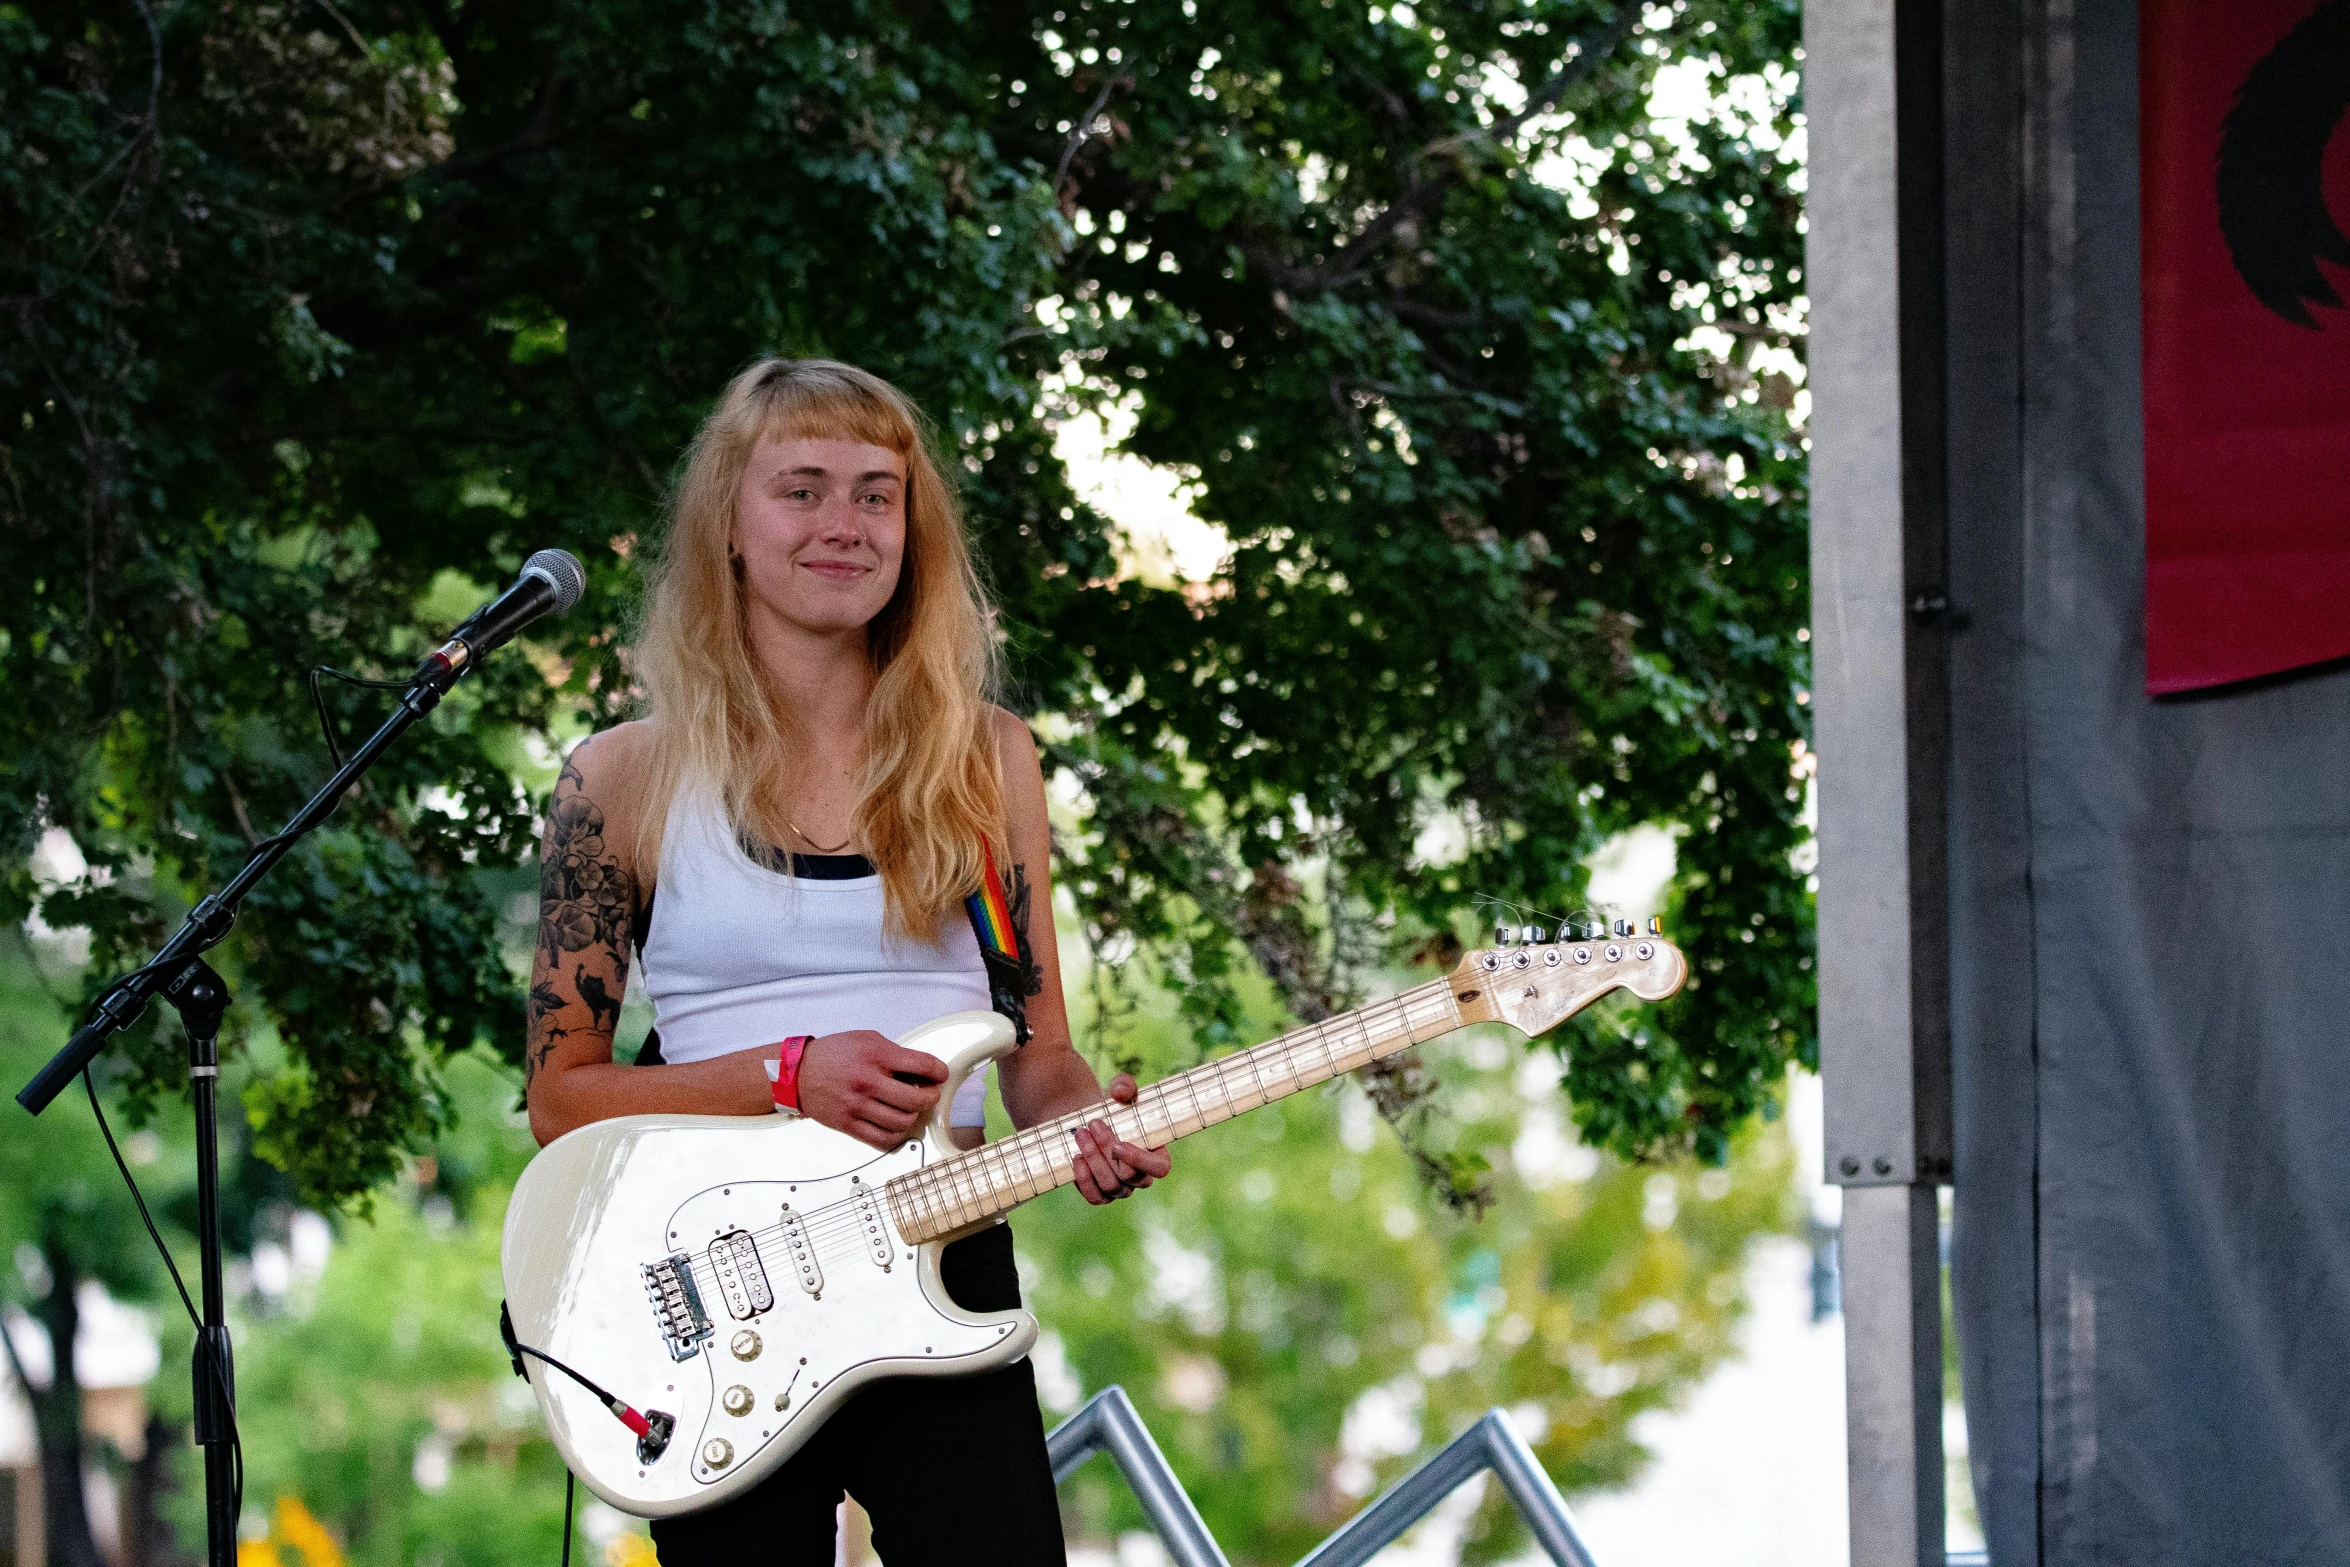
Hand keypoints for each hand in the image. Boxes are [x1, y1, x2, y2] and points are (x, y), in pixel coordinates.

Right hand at [793, 1030, 947, 1148]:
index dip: (939, 1072)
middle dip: (930, 1096)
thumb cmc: (833, 1054)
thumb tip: (921, 1069)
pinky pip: (883, 1139)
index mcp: (876, 1055)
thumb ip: (894, 1053)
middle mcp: (868, 1081)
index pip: (923, 1065)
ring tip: (908, 1108)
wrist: (796, 1073)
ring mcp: (858, 1106)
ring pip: (902, 1122)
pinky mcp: (848, 1124)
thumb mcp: (867, 1039)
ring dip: (912, 1116)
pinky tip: (895, 1124)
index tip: (940, 1074)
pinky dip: (895, 1135)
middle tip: (928, 1093)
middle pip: (917, 1099)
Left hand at [1071, 1073, 1171, 1204]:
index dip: (1140, 1161)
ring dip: (1093, 1160)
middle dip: (1107, 1150)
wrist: (1090, 1122)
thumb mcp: (1121, 1091)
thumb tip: (1120, 1092)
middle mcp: (1141, 1177)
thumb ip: (1125, 1086)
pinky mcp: (1100, 1194)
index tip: (1118, 1144)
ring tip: (1080, 1135)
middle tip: (1093, 1124)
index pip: (1159, 1169)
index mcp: (1157, 1155)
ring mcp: (1121, 1189)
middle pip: (1129, 1175)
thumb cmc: (1113, 1108)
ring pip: (1110, 1185)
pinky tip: (1077, 1158)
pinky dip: (1084, 1180)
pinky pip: (1095, 1198)